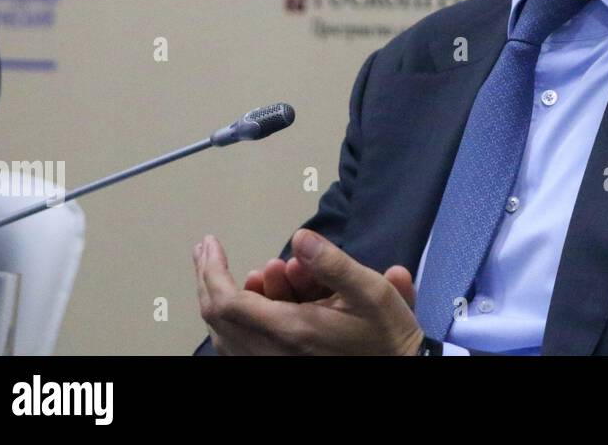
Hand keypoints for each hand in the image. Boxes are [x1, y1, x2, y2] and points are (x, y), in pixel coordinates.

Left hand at [195, 229, 424, 354]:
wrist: (400, 370)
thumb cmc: (386, 336)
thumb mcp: (372, 292)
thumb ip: (333, 264)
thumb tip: (300, 237)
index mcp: (291, 330)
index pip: (227, 302)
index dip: (212, 271)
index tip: (210, 244)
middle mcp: (272, 352)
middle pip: (217, 318)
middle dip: (208, 278)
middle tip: (207, 249)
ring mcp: (272, 364)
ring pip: (224, 334)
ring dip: (224, 298)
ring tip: (249, 272)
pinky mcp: (278, 367)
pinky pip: (238, 348)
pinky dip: (235, 320)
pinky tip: (254, 300)